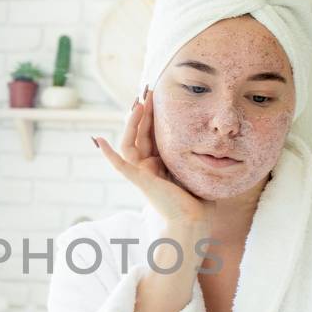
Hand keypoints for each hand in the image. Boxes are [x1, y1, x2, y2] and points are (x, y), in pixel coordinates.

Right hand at [92, 88, 207, 234]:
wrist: (194, 220)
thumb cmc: (199, 201)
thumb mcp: (196, 170)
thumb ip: (194, 156)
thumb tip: (213, 141)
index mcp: (160, 164)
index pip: (152, 134)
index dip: (152, 115)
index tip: (157, 96)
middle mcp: (148, 167)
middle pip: (141, 133)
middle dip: (143, 111)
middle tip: (148, 90)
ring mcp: (142, 173)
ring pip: (130, 142)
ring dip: (132, 123)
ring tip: (138, 103)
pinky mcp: (140, 181)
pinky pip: (121, 165)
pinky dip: (108, 153)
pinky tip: (98, 140)